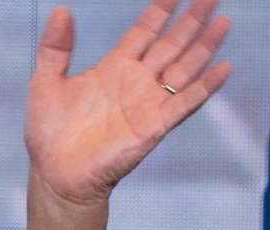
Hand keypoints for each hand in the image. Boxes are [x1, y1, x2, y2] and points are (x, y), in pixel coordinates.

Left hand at [27, 0, 232, 206]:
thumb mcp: (46, 82)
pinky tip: (223, 68)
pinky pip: (185, 103)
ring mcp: (148, 102)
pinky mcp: (155, 125)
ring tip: (223, 22)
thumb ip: (55, 48)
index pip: (144, 32)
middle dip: (191, 21)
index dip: (160, 12)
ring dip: (204, 46)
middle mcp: (136, 81)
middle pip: (171, 44)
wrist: (56, 174)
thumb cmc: (50, 132)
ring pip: (184, 68)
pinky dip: (205, 87)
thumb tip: (60, 10)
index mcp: (114, 67)